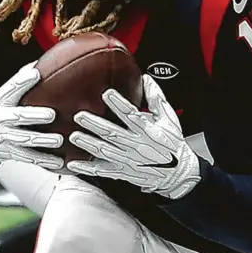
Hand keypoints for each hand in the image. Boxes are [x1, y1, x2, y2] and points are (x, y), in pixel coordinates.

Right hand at [0, 63, 63, 170]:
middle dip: (34, 116)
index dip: (22, 81)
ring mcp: (4, 139)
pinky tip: (58, 162)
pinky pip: (28, 158)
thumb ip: (19, 82)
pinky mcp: (10, 153)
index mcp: (0, 102)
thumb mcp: (2, 96)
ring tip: (59, 140)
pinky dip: (44, 161)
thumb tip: (39, 63)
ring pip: (24, 140)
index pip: (10, 89)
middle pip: (17, 117)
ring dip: (42, 141)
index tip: (35, 74)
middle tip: (52, 114)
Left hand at [67, 75, 199, 199]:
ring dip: (89, 144)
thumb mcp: (169, 119)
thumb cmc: (172, 143)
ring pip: (105, 152)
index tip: (107, 94)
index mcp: (147, 131)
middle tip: (79, 115)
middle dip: (95, 124)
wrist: (178, 174)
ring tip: (74, 136)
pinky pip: (102, 171)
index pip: (131, 115)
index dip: (119, 104)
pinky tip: (73, 164)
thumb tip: (146, 79)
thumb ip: (157, 98)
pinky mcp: (122, 172)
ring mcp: (127, 160)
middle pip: (113, 133)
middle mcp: (136, 145)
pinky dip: (87, 169)